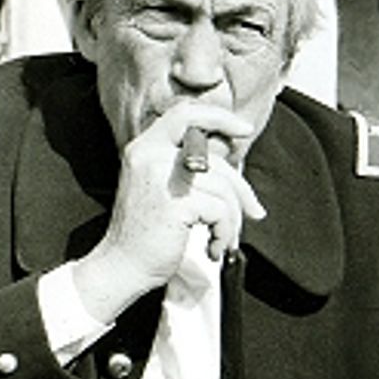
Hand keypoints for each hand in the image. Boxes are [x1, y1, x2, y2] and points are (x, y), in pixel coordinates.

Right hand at [72, 104, 264, 322]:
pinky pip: (221, 211)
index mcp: (145, 148)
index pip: (186, 115)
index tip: (244, 129)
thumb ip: (189, 168)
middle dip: (242, 190)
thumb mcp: (163, 187)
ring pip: (224, 188)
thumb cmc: (148, 231)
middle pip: (217, 161)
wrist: (123, 264)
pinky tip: (213, 247)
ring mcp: (160, 177)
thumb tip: (234, 162)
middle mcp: (149, 156)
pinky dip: (225, 233)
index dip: (220, 118)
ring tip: (222, 238)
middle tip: (254, 212)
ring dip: (233, 220)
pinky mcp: (176, 202)